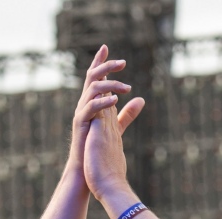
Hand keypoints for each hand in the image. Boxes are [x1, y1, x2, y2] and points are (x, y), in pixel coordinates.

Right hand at [69, 45, 142, 169]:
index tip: (107, 48)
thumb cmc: (97, 148)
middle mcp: (85, 104)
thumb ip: (127, 113)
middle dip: (106, 67)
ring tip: (126, 87)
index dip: (100, 62)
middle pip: (92, 78)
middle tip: (123, 63)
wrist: (86, 168)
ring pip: (91, 90)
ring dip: (109, 85)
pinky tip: (116, 100)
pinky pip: (89, 108)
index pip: (95, 78)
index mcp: (92, 103)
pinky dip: (102, 102)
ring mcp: (81, 113)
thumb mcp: (115, 126)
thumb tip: (141, 100)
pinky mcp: (80, 124)